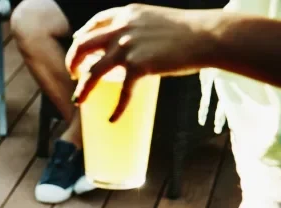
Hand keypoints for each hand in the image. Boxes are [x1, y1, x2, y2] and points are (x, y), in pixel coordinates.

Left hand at [66, 5, 217, 120]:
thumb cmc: (189, 30)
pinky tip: (112, 119)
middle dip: (72, 60)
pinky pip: (122, 93)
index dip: (82, 34)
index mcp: (127, 14)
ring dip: (82, 89)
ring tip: (78, 100)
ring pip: (92, 72)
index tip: (76, 43)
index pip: (95, 23)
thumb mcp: (156, 20)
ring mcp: (127, 47)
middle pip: (83, 45)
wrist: (208, 35)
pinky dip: (116, 109)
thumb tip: (128, 46)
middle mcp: (121, 28)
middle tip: (72, 74)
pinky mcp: (138, 66)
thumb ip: (138, 29)